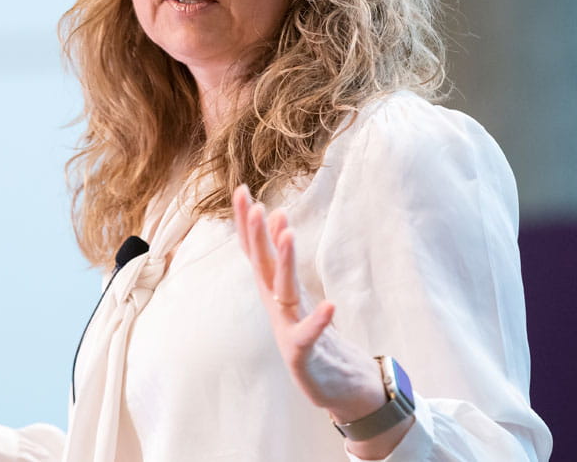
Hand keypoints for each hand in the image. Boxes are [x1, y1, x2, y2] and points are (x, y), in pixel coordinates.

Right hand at [232, 185, 411, 456]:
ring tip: (288, 234)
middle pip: (262, 265)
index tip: (242, 191)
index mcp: (274, 291)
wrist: (334, 385)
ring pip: (284, 291)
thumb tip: (279, 217)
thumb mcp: (297, 291)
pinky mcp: (304, 354)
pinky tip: (330, 306)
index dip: (247, 223)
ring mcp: (289, 329)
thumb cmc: (316, 337)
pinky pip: (311, 335)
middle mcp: (277, 307)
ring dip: (285, 262)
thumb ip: (284, 258)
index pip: (256, 252)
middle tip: (252, 203)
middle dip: (256, 235)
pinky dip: (318, 321)